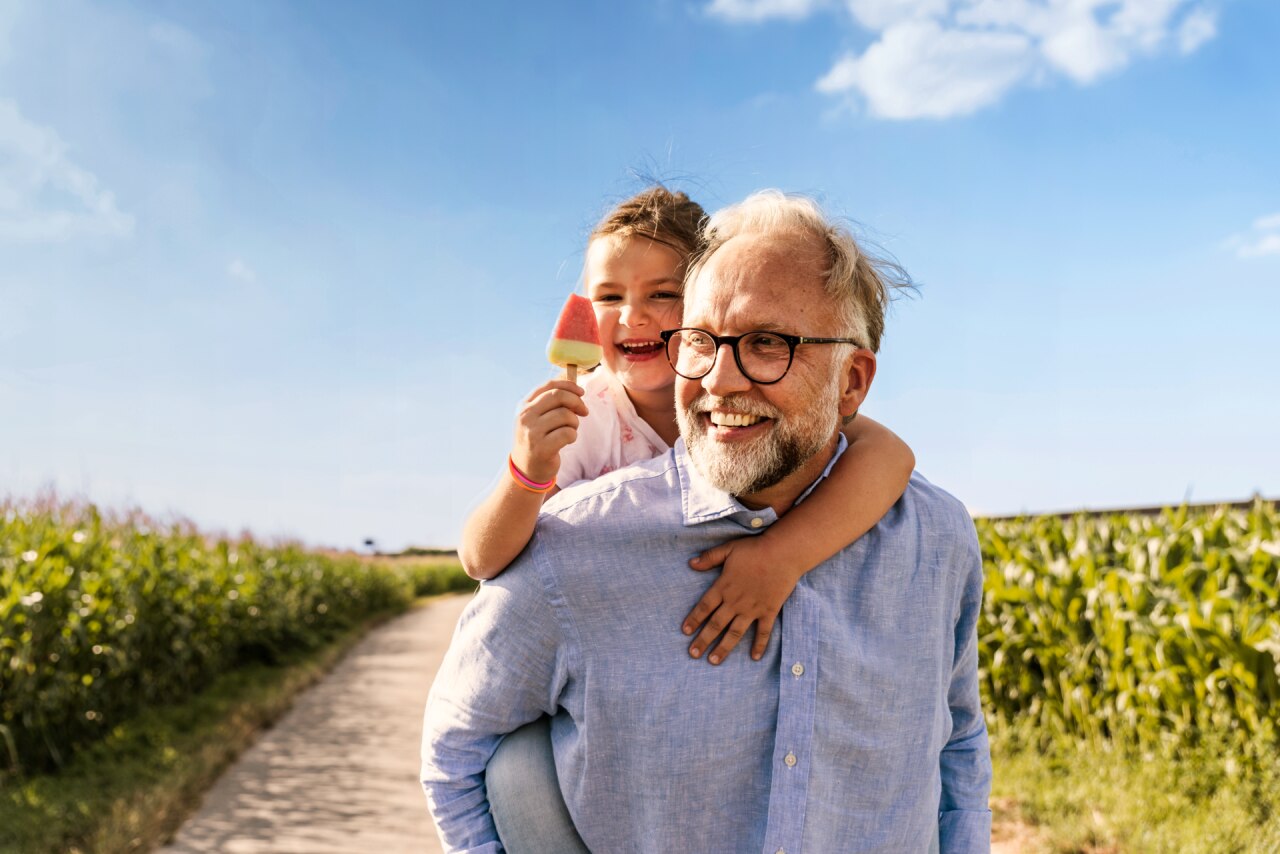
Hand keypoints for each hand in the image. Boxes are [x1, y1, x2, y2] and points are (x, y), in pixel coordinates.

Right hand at [511, 380, 587, 483]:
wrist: (526, 469)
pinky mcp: (542, 448)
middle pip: (558, 396)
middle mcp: (525, 416)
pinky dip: (573, 436)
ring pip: (565, 415)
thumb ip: (551, 404)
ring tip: (571, 430)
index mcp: (524, 406)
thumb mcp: (536, 418)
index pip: (549, 386)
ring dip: (575, 422)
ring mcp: (532, 432)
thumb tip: (577, 391)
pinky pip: (568, 433)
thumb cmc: (537, 440)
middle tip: (584, 411)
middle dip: (577, 402)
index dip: (569, 386)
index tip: (581, 392)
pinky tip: (567, 441)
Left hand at [681, 535, 801, 664]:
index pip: (704, 606)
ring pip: (735, 633)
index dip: (694, 619)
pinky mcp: (769, 611)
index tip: (685, 631)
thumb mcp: (729, 549)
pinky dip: (759, 645)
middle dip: (703, 640)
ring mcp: (752, 609)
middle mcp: (735, 601)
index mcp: (724, 586)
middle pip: (716, 624)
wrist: (783, 554)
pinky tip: (754, 657)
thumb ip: (710, 558)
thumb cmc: (755, 550)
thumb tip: (691, 563)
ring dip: (724, 648)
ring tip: (713, 661)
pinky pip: (763, 632)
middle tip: (693, 653)